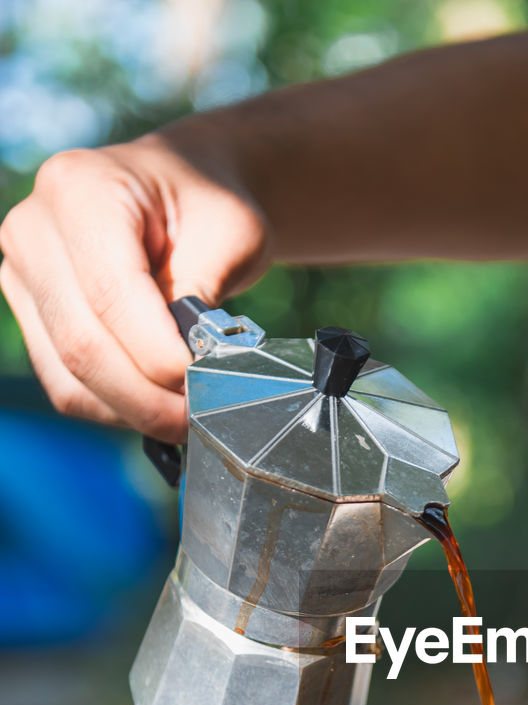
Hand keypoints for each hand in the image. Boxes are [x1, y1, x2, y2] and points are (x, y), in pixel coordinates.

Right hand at [0, 126, 270, 440]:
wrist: (182, 191)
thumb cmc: (208, 205)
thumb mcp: (230, 235)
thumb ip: (201, 297)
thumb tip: (188, 372)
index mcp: (81, 189)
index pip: (111, 296)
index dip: (158, 354)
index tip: (205, 382)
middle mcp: (35, 227)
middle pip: (82, 344)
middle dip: (147, 396)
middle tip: (200, 417)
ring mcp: (23, 272)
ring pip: (69, 375)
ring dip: (132, 410)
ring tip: (183, 415)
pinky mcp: (30, 314)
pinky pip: (65, 385)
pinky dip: (113, 407)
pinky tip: (154, 404)